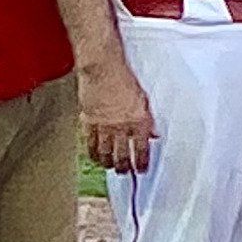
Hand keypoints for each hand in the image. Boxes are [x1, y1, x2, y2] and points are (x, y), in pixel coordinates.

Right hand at [79, 57, 155, 174]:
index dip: (141, 162)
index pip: (141, 149)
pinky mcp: (88, 121)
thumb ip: (148, 120)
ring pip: (104, 151)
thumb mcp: (144, 99)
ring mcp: (103, 125)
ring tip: (110, 167)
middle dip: (123, 166)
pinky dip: (92, 152)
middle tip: (124, 172)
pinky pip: (89, 142)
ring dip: (108, 162)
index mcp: (138, 121)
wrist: (103, 69)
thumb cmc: (125, 78)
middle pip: (121, 154)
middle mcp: (121, 126)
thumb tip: (153, 134)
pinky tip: (94, 157)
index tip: (142, 170)